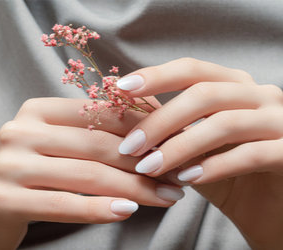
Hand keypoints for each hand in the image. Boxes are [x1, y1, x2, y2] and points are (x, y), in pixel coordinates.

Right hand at [0, 97, 183, 249]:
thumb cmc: (39, 168)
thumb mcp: (63, 141)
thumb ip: (96, 131)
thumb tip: (154, 125)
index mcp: (39, 110)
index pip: (102, 114)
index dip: (144, 129)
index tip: (176, 143)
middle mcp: (22, 131)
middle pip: (99, 146)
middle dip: (147, 163)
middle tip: (179, 175)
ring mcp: (10, 165)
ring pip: (89, 175)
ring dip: (136, 188)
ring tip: (167, 196)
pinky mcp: (5, 200)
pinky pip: (66, 205)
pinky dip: (101, 209)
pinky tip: (130, 211)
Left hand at [116, 58, 282, 248]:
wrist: (269, 203)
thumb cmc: (227, 171)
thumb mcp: (197, 146)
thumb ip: (172, 131)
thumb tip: (130, 124)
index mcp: (234, 85)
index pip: (192, 70)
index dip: (156, 76)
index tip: (122, 89)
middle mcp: (259, 95)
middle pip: (203, 94)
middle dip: (161, 121)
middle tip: (130, 146)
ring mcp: (280, 121)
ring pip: (223, 124)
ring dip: (180, 147)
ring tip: (150, 167)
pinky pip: (250, 154)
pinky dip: (214, 166)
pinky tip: (187, 179)